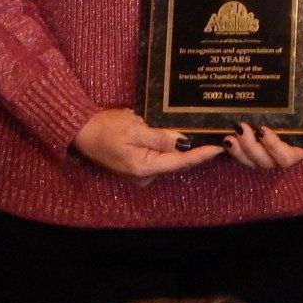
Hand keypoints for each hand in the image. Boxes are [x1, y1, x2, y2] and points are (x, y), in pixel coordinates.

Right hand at [71, 109, 222, 184]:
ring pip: (169, 160)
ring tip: (204, 136)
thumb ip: (159, 136)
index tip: (219, 147)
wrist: (82, 132)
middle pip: (177, 162)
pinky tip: (182, 139)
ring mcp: (141, 173)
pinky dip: (170, 149)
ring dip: (184, 149)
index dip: (202, 154)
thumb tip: (183, 141)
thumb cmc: (105, 127)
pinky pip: (159, 158)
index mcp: (145, 167)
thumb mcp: (134, 128)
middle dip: (196, 151)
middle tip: (217, 138)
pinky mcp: (138, 167)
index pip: (180, 161)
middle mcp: (145, 175)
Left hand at [222, 95, 302, 170]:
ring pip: (249, 160)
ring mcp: (262, 150)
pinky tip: (223, 135)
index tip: (264, 130)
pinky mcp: (247, 144)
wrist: (296, 89)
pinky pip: (238, 154)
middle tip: (242, 128)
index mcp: (299, 147)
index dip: (274, 148)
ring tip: (230, 133)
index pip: (286, 157)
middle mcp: (279, 153)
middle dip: (251, 149)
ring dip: (239, 150)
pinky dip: (230, 148)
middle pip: (264, 162)